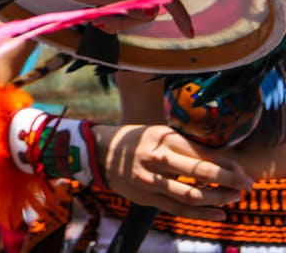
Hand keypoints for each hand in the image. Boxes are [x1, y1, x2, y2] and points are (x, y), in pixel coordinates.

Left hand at [40, 0, 192, 36]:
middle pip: (147, 7)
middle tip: (105, 24)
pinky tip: (99, 19)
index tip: (187, 32)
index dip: (178, 12)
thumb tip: (153, 14)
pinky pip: (122, 7)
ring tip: (98, 21)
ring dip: (119, 21)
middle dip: (129, 21)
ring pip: (134, 10)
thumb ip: (127, 4)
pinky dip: (114, 17)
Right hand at [95, 123, 253, 218]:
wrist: (100, 152)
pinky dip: (201, 213)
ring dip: (218, 199)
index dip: (227, 164)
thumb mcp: (159, 134)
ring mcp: (150, 178)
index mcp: (163, 137)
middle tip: (246, 185)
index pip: (202, 153)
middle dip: (229, 180)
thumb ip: (185, 147)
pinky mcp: (146, 196)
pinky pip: (179, 209)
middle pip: (201, 172)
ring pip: (192, 194)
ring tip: (233, 199)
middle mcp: (157, 157)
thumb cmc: (138, 141)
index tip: (241, 171)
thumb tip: (221, 162)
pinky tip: (218, 214)